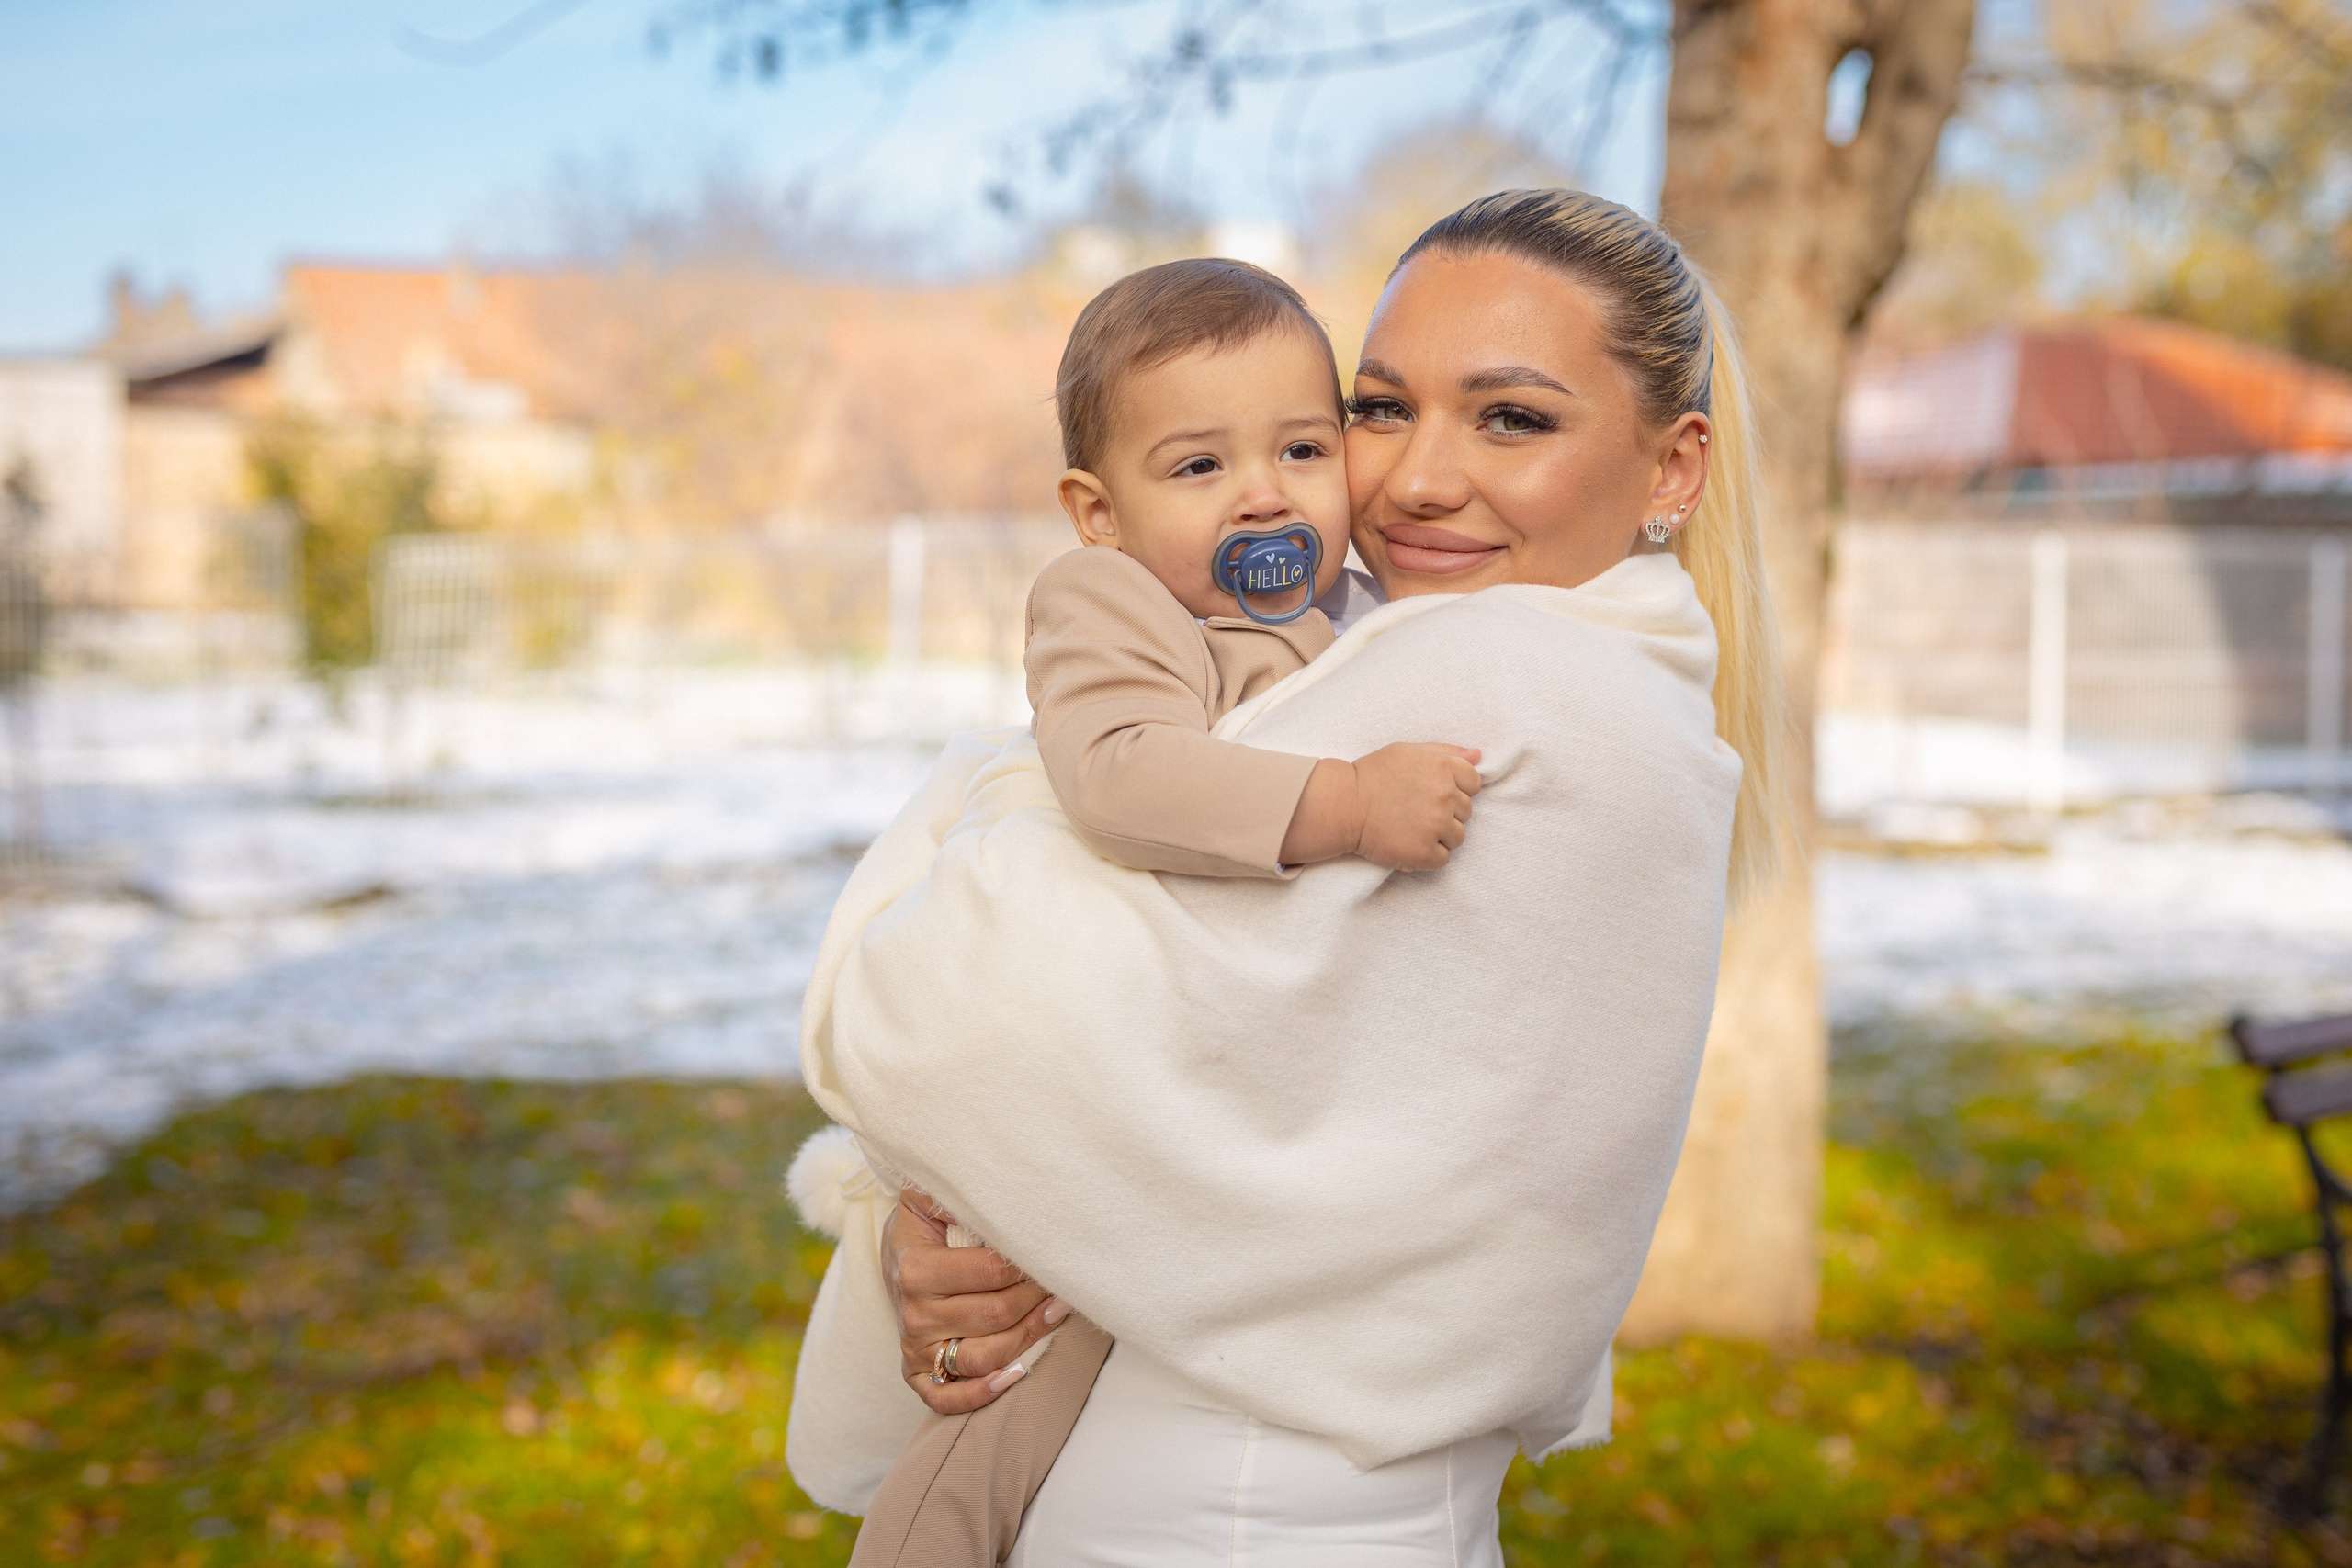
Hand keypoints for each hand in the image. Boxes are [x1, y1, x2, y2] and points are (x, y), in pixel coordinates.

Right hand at [883, 1187, 1064, 1413]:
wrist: (895, 1261)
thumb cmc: (923, 1229)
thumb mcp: (927, 1200)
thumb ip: (951, 1192)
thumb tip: (992, 1190)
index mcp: (916, 1270)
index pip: (990, 1273)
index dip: (1027, 1266)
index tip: (1051, 1253)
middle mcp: (914, 1315)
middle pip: (994, 1315)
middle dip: (1036, 1297)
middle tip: (1062, 1281)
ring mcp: (916, 1350)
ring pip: (984, 1357)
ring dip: (1028, 1337)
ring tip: (1056, 1313)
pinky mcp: (918, 1375)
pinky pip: (949, 1398)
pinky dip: (982, 1394)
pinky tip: (1015, 1374)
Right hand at [1351, 743, 1481, 869]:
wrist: (1343, 805)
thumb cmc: (1373, 775)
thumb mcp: (1409, 752)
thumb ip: (1447, 752)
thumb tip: (1478, 756)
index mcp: (1443, 767)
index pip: (1473, 783)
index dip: (1454, 790)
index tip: (1431, 794)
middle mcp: (1445, 795)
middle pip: (1466, 811)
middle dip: (1445, 812)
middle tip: (1414, 810)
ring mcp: (1436, 825)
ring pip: (1458, 837)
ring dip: (1439, 836)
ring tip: (1411, 828)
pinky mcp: (1425, 852)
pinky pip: (1443, 859)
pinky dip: (1427, 856)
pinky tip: (1408, 843)